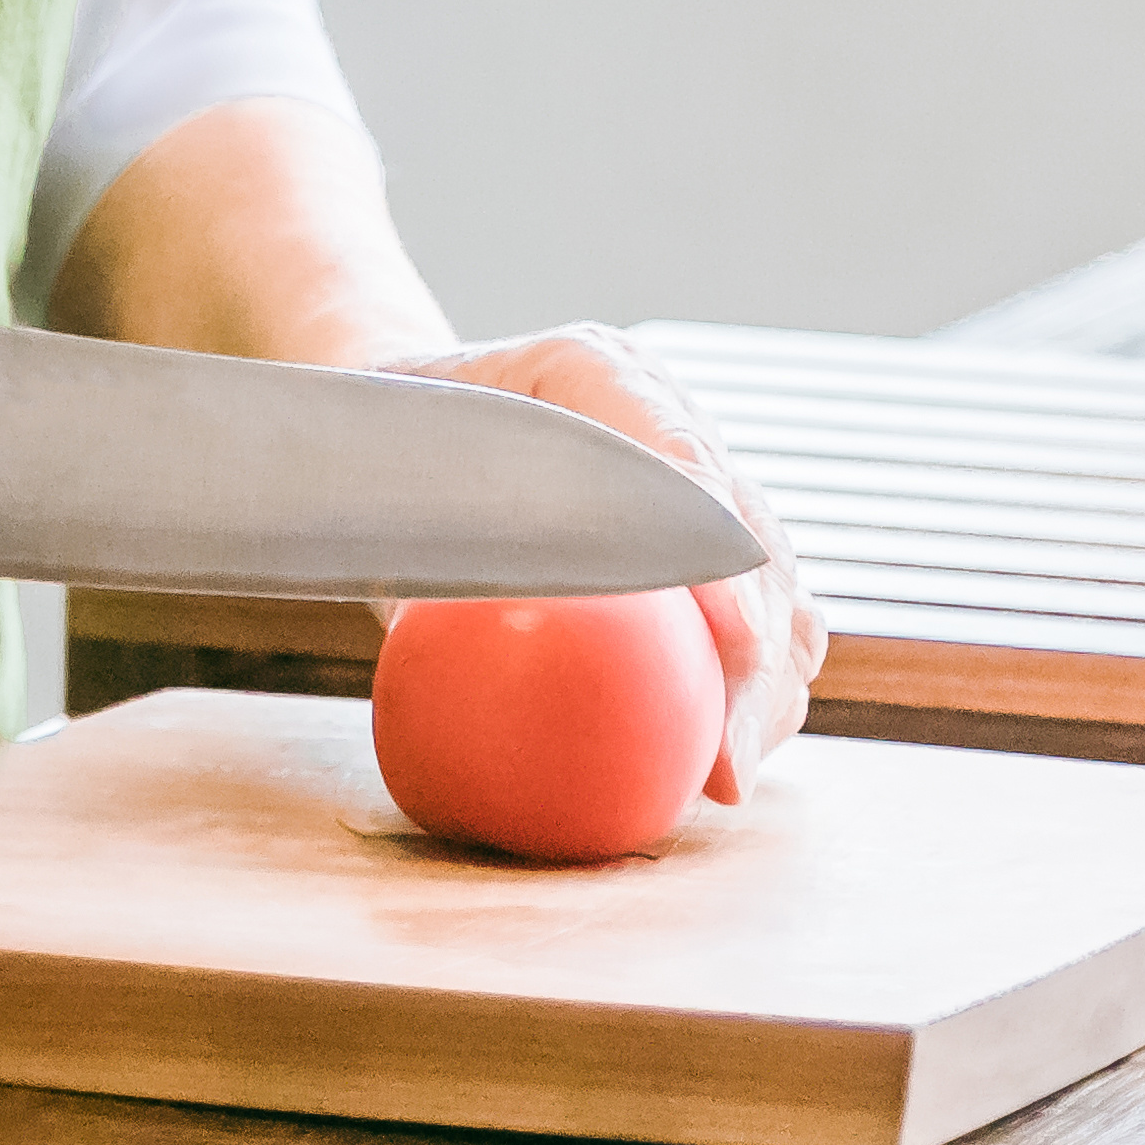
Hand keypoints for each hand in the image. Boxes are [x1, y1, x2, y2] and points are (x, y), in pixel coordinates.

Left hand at [392, 327, 824, 800]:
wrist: (393, 410)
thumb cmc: (374, 444)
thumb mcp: (377, 482)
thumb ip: (422, 545)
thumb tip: (434, 642)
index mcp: (590, 370)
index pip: (683, 466)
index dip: (722, 562)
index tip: (737, 652)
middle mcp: (659, 412)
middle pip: (745, 534)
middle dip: (757, 654)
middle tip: (729, 763)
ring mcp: (684, 472)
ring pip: (770, 575)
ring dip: (769, 679)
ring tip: (732, 774)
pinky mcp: (688, 533)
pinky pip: (750, 606)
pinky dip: (752, 680)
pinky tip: (722, 753)